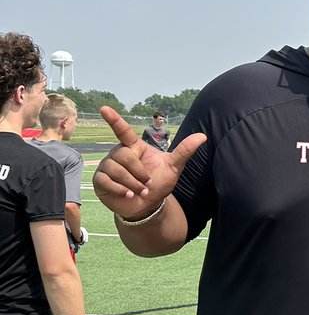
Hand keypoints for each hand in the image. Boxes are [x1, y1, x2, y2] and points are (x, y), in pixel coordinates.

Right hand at [93, 106, 205, 220]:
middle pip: (125, 156)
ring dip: (132, 184)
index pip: (123, 131)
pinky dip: (119, 189)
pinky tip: (128, 194)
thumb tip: (202, 136)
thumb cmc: (159, 183)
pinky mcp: (100, 179)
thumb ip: (184, 151)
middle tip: (147, 183)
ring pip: (115, 169)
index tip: (104, 109)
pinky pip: (105, 180)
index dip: (114, 119)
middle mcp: (119, 153)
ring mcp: (107, 166)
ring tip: (140, 191)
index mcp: (134, 147)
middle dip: (139, 173)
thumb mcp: (174, 167)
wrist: (147, 206)